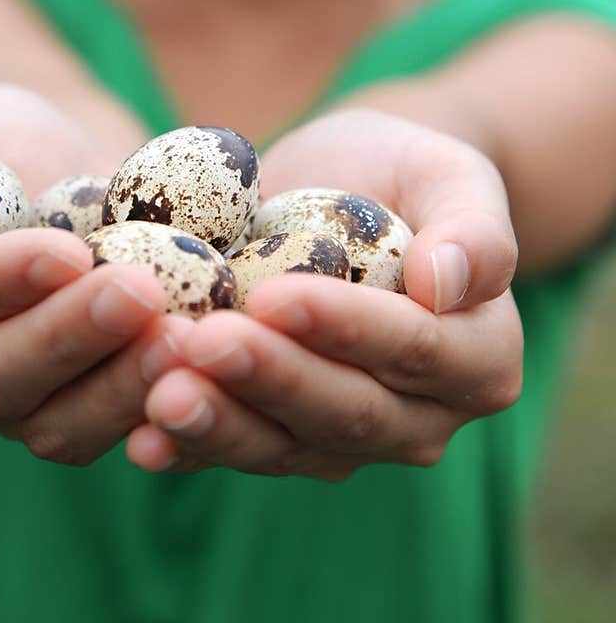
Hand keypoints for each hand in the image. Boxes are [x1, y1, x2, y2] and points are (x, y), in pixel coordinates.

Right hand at [0, 83, 182, 459]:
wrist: (59, 167)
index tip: (62, 250)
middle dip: (69, 336)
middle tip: (141, 289)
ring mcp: (2, 415)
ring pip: (54, 423)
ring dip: (123, 382)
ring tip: (185, 332)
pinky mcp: (69, 424)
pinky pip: (110, 432)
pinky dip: (158, 401)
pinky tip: (204, 361)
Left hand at [126, 107, 521, 477]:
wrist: (333, 193)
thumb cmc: (398, 171)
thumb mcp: (447, 171)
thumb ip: (474, 228)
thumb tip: (446, 284)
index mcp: (480, 359)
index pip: (414, 349)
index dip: (345, 328)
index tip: (276, 296)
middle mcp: (421, 419)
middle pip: (345, 411)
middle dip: (269, 379)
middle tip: (198, 343)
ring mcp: (345, 441)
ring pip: (284, 445)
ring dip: (219, 423)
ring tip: (159, 393)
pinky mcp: (279, 441)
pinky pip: (234, 451)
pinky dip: (188, 447)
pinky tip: (140, 438)